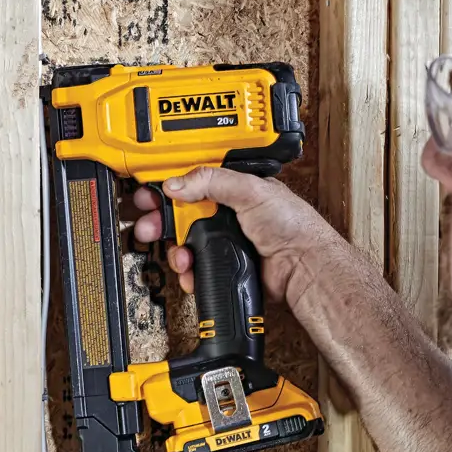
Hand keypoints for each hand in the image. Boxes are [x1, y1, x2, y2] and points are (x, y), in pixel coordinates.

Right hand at [132, 167, 339, 305]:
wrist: (304, 266)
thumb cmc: (292, 224)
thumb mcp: (251, 190)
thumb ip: (212, 181)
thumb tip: (176, 183)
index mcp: (231, 186)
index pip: (190, 180)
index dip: (166, 185)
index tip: (147, 193)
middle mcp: (226, 211)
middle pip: (180, 212)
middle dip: (161, 220)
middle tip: (148, 226)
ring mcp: (224, 238)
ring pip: (184, 241)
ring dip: (175, 249)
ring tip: (179, 255)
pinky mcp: (224, 263)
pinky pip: (196, 265)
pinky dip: (189, 270)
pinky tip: (191, 270)